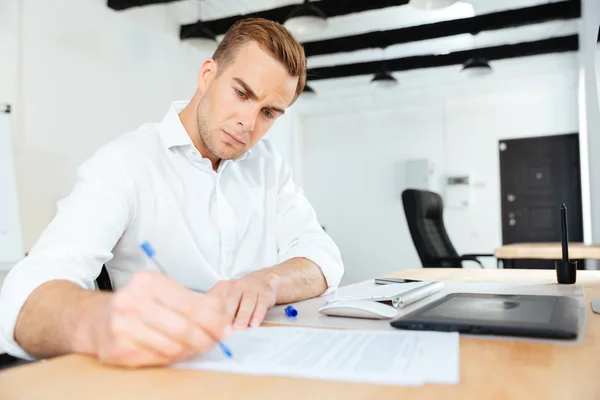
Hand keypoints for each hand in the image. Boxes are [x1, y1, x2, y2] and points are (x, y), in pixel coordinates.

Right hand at [89, 270, 231, 366]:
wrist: (95, 319)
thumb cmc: (138, 304)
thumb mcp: (164, 291)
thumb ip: (195, 301)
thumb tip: (225, 317)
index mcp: (148, 282)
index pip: (190, 304)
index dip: (213, 319)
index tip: (225, 328)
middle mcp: (132, 301)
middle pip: (183, 328)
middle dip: (205, 338)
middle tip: (214, 342)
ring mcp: (122, 327)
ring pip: (172, 347)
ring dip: (189, 350)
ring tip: (193, 346)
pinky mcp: (118, 349)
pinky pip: (158, 359)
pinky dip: (171, 358)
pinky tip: (173, 351)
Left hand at [208, 270, 279, 329]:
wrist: (264, 280)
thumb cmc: (242, 294)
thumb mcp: (229, 295)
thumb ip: (220, 308)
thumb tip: (211, 327)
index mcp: (226, 287)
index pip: (217, 298)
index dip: (214, 311)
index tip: (211, 324)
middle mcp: (239, 285)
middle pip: (232, 299)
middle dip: (228, 314)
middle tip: (224, 328)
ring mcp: (253, 288)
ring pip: (248, 302)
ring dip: (243, 315)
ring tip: (239, 327)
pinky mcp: (265, 294)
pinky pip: (261, 304)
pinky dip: (258, 314)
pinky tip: (254, 323)